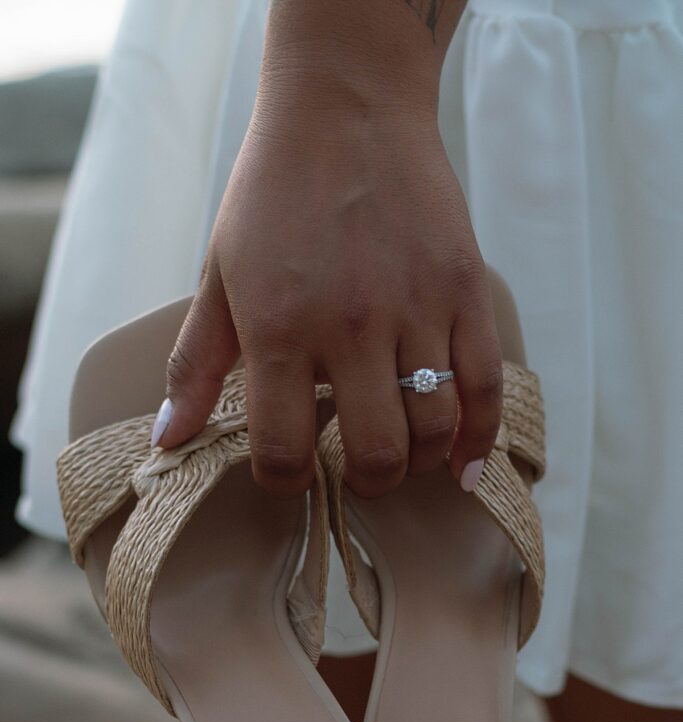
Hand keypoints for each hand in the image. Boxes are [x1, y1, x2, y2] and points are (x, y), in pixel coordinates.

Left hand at [154, 4, 501, 497]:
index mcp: (279, 328)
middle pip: (376, 453)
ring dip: (417, 461)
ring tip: (402, 455)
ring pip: (433, 426)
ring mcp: (417, 308)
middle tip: (356, 471)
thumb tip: (167, 442)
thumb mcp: (218, 276)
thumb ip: (193, 366)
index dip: (286, 481)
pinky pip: (486, 385)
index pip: (285, 450)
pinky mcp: (465, 290)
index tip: (291, 472)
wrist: (347, 108)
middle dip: (365, 481)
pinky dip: (481, 438)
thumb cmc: (272, 195)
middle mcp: (351, 326)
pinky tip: (465, 467)